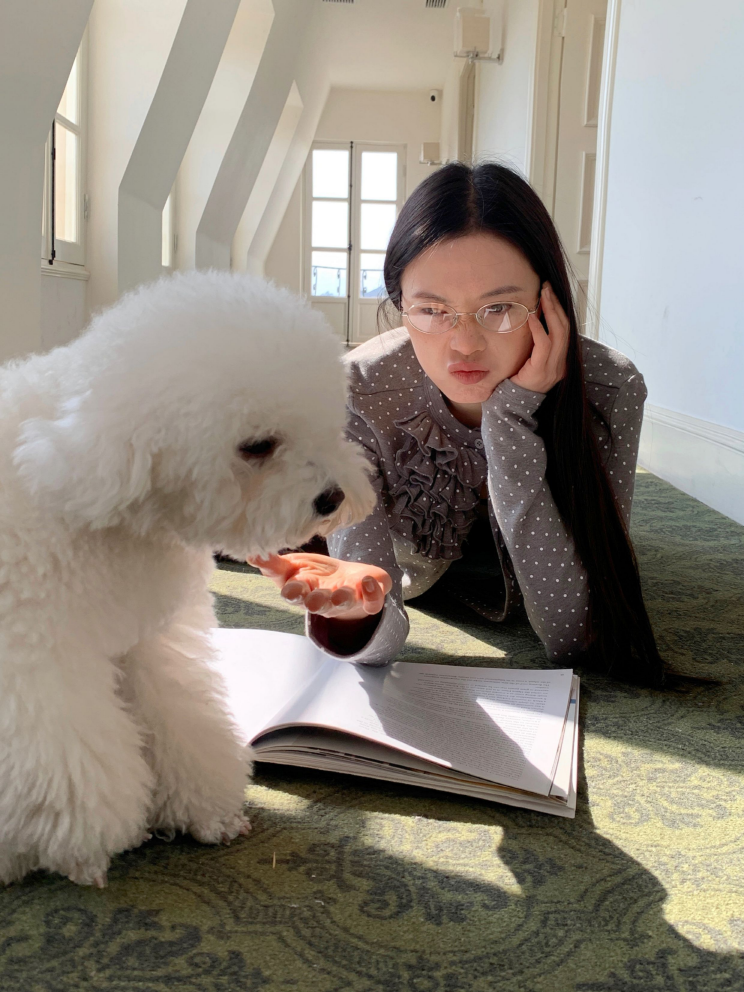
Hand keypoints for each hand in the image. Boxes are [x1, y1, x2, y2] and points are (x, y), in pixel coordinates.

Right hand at [246, 553, 391, 620]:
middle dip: (316, 602)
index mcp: (303, 590)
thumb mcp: (292, 566)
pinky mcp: (368, 599)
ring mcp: (346, 600)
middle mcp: (323, 600)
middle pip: (318, 604)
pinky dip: (372, 594)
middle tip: (313, 600)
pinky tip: (368, 580)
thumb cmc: (315, 575)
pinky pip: (372, 602)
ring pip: (343, 604)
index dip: (292, 592)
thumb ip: (272, 563)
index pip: (294, 594)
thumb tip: (249, 552)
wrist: (348, 581)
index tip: (290, 590)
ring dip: (342, 599)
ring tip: (342, 593)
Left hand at [510, 282, 569, 393]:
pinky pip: (544, 345)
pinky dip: (539, 329)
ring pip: (559, 334)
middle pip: (566, 328)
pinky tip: (532, 317)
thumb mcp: (531, 361)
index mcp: (561, 361)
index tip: (551, 294)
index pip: (566, 331)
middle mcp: (562, 364)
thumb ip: (537, 345)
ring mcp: (554, 369)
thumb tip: (533, 321)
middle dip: (557, 306)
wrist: (512, 405)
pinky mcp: (541, 371)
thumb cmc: (519, 381)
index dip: (560, 311)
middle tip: (547, 288)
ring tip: (543, 296)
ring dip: (551, 312)